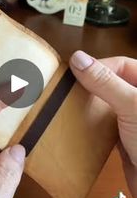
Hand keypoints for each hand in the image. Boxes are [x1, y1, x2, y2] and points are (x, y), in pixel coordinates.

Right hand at [70, 51, 136, 197]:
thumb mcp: (130, 105)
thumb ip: (105, 82)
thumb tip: (78, 58)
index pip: (121, 64)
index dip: (98, 66)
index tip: (74, 73)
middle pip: (113, 82)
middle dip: (91, 85)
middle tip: (68, 89)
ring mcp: (133, 120)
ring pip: (108, 104)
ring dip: (90, 105)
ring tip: (69, 105)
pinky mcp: (126, 138)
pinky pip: (106, 124)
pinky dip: (93, 124)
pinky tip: (79, 125)